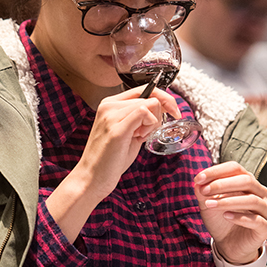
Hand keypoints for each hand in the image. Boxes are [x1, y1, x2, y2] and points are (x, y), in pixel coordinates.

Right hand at [74, 85, 179, 201]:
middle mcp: (109, 105)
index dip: (164, 98)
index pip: (144, 89)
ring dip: (152, 124)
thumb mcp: (128, 132)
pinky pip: (144, 113)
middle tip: (144, 135)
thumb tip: (163, 108)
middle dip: (158, 117)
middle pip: (151, 97)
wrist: (92, 178)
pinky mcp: (116, 128)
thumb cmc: (110, 159)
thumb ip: (141, 118)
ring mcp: (111, 115)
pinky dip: (149, 126)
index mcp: (110, 104)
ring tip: (137, 138)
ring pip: (150, 105)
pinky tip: (139, 138)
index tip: (174, 111)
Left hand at [194, 161, 266, 264]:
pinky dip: (240, 217)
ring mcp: (264, 210)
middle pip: (246, 180)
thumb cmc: (220, 219)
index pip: (235, 168)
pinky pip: (257, 220)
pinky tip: (226, 216)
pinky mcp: (266, 228)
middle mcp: (259, 193)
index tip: (198, 178)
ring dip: (228, 201)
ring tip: (210, 204)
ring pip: (252, 200)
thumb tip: (198, 182)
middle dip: (222, 184)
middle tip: (204, 190)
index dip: (217, 171)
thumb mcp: (207, 203)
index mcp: (246, 182)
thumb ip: (203, 191)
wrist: (227, 243)